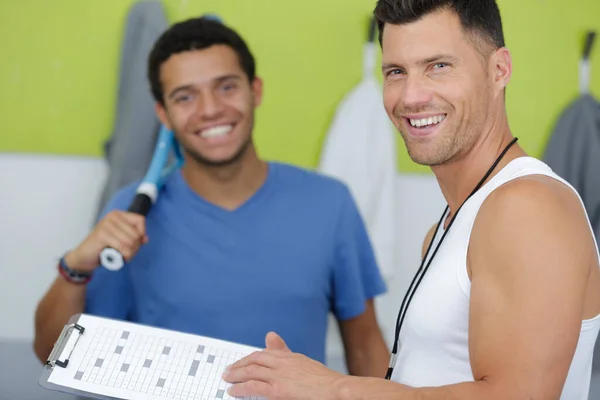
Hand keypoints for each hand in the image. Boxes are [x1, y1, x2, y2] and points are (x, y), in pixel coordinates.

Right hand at [65, 210, 147, 271]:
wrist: (84, 256)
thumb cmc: (104, 247)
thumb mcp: (121, 239)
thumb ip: (134, 237)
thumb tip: (145, 238)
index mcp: (117, 214)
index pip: (140, 220)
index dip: (142, 233)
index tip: (137, 242)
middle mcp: (112, 216)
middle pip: (136, 233)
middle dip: (135, 247)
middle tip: (127, 253)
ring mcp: (106, 225)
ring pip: (131, 241)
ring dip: (130, 253)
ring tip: (123, 256)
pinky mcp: (101, 235)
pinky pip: (122, 247)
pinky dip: (123, 255)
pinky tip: (119, 257)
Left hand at [223, 332, 344, 399]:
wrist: (337, 390)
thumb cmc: (325, 382)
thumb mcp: (305, 363)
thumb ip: (286, 352)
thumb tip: (271, 335)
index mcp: (290, 357)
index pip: (264, 353)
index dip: (250, 358)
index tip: (242, 363)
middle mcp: (282, 362)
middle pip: (254, 360)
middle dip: (239, 365)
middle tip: (228, 371)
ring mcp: (279, 375)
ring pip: (250, 371)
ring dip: (235, 375)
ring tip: (226, 379)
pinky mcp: (278, 389)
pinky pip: (253, 386)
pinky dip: (240, 388)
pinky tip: (233, 391)